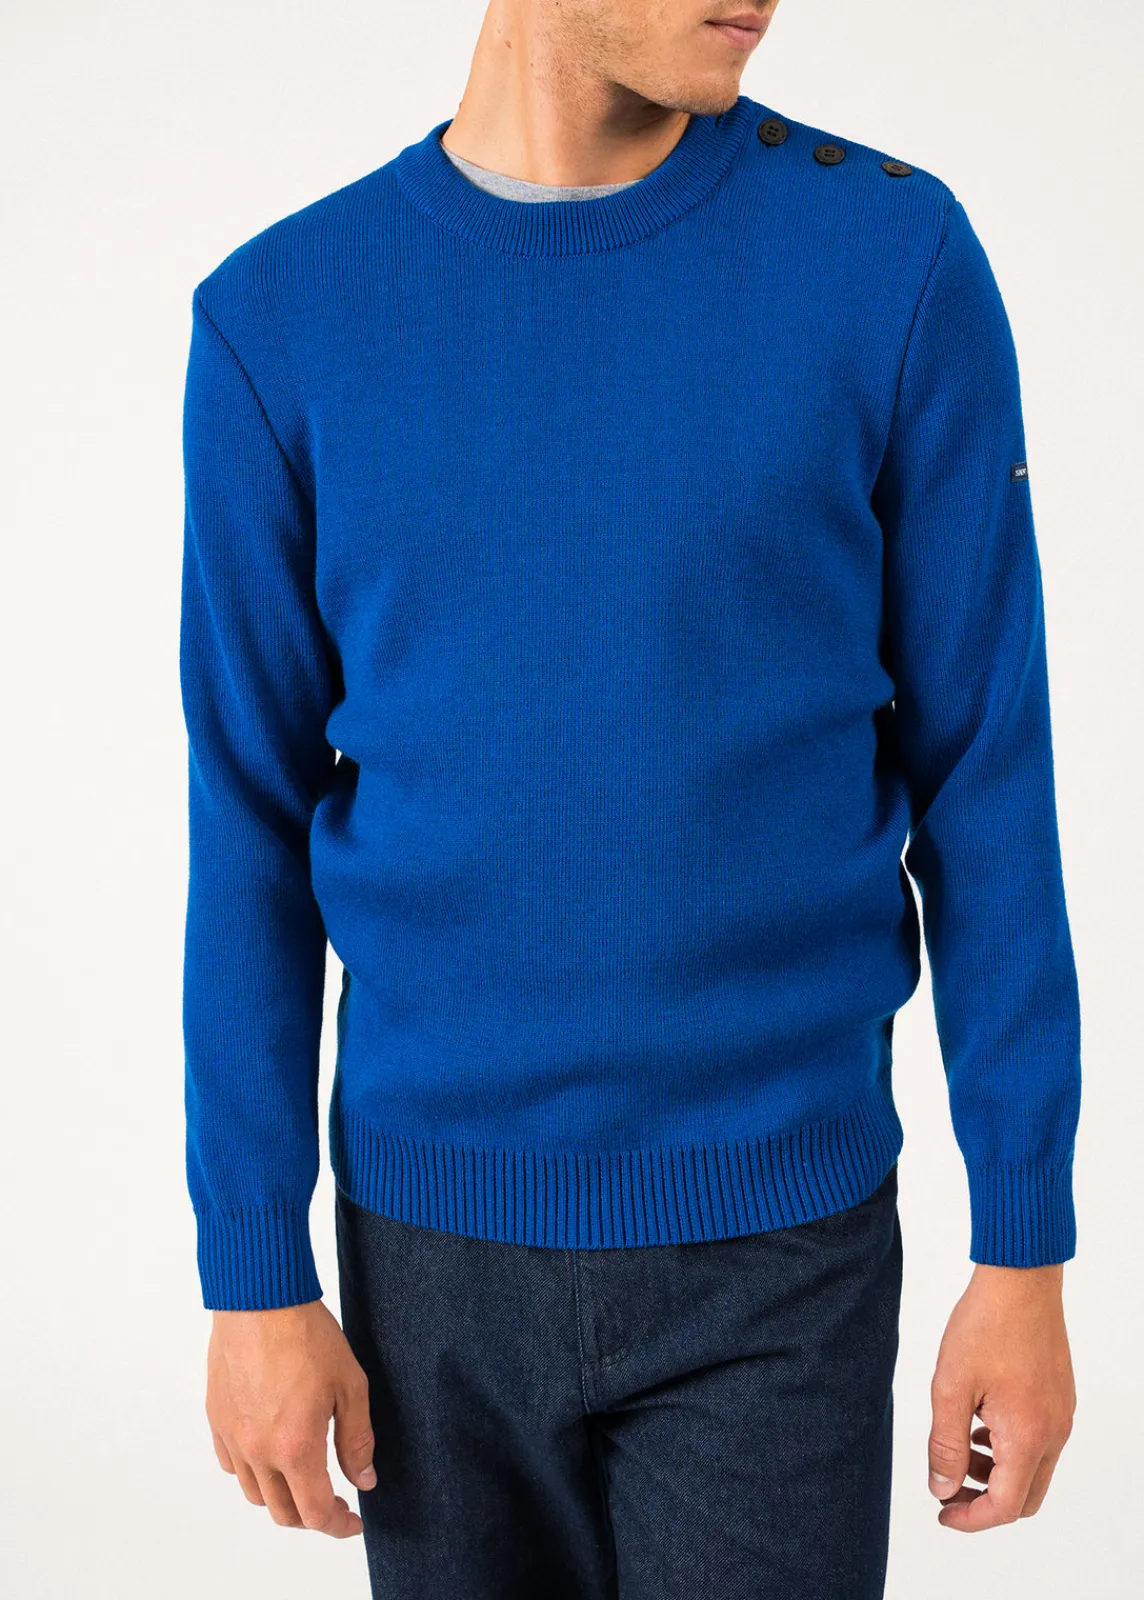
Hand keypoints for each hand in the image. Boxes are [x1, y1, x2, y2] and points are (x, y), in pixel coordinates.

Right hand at [206, 1298, 375, 1536]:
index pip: (315, 1513)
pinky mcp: (216, 1418)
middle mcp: (258, 1451)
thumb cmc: (307, 1335)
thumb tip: (364, 1480)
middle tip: (334, 1503)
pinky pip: (231, 1464)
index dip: (338, 1526)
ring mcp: (232, 1436)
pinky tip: (270, 1452)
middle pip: (282, 1512)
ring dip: (281, 1496)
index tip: (353, 1522)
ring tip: (304, 1477)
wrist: (260, 1298)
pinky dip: (252, 1471)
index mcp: (295, 1447)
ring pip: (254, 1493)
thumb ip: (358, 1440)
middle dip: (311, 1517)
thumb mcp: (350, 1385)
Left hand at [927, 1262, 1074, 1531]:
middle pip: (1025, 1497)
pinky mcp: (1060, 1397)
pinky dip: (1010, 1448)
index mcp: (1028, 1437)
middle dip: (985, 1501)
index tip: (942, 1511)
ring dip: (997, 1473)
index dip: (971, 1518)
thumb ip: (945, 1443)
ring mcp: (1061, 1414)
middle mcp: (1054, 1432)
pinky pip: (1039, 1441)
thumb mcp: (950, 1386)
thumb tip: (942, 1488)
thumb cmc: (984, 1326)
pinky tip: (980, 1422)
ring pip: (1033, 1469)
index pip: (1005, 1507)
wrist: (1021, 1279)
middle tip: (948, 1486)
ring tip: (959, 1448)